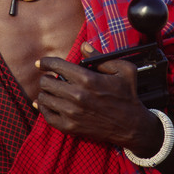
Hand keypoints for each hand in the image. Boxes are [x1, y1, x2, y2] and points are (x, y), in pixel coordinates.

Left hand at [34, 42, 162, 153]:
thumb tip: (83, 45)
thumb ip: (100, 56)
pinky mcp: (70, 127)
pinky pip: (47, 116)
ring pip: (44, 98)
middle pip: (46, 82)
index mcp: (88, 79)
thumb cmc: (128, 95)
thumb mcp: (123, 69)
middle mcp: (77, 96)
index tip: (40, 63)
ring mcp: (72, 113)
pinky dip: (44, 109)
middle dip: (46, 77)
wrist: (132, 126)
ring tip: (52, 91)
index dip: (45, 62)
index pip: (56, 65)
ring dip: (46, 92)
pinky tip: (47, 104)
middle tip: (51, 78)